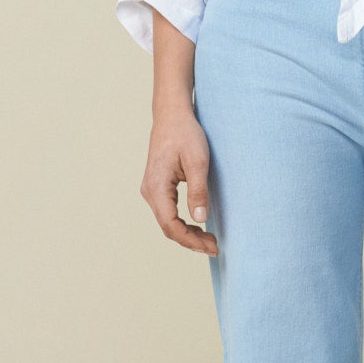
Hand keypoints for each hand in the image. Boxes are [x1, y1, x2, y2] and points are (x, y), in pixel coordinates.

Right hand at [141, 105, 217, 254]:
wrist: (172, 115)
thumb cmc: (185, 134)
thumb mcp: (197, 162)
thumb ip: (198, 191)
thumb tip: (201, 220)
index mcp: (157, 187)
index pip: (171, 225)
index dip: (190, 240)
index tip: (211, 246)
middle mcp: (149, 191)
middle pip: (168, 227)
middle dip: (191, 240)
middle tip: (214, 247)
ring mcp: (151, 190)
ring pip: (167, 221)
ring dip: (187, 233)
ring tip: (209, 240)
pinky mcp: (157, 187)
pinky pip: (168, 212)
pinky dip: (182, 223)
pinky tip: (197, 226)